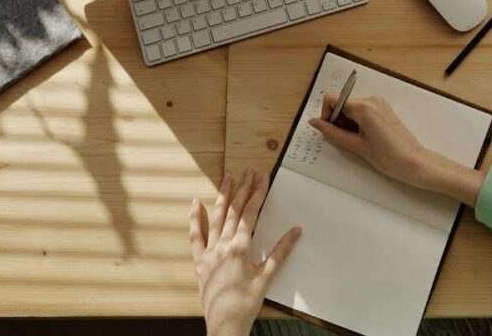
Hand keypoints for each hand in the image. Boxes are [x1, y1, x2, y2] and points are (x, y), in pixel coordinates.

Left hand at [190, 170, 301, 335]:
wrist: (225, 325)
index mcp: (240, 247)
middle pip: (234, 210)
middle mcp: (222, 245)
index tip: (263, 177)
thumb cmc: (247, 303)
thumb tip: (296, 231)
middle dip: (242, 189)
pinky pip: (195, 236)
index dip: (257, 193)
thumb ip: (281, 252)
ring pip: (216, 217)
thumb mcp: (267, 277)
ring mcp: (208, 252)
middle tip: (249, 171)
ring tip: (228, 177)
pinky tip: (196, 203)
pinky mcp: (199, 262)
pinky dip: (195, 219)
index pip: (250, 213)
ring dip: (223, 196)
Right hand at [309, 94, 484, 205]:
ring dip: (347, 123)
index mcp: (364, 107)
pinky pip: (362, 110)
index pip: (332, 99)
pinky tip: (365, 138)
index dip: (326, 115)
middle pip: (341, 103)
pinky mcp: (383, 108)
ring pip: (351, 107)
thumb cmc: (390, 158)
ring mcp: (379, 103)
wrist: (416, 163)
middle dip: (338, 121)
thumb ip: (333, 133)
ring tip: (358, 142)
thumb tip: (315, 123)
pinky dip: (357, 122)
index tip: (330, 131)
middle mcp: (372, 99)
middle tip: (346, 141)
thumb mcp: (357, 147)